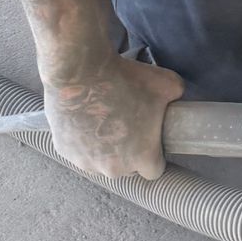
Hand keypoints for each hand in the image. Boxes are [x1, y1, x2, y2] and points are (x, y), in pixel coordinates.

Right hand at [42, 52, 183, 181]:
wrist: (81, 69)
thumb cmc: (124, 78)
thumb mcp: (167, 84)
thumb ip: (177, 97)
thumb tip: (177, 97)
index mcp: (143, 158)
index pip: (154, 170)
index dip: (153, 155)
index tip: (149, 141)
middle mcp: (114, 168)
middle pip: (125, 167)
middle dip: (127, 151)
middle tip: (124, 124)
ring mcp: (86, 162)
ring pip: (99, 161)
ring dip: (102, 148)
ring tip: (102, 120)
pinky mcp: (63, 150)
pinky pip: (77, 150)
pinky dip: (80, 139)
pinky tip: (83, 119)